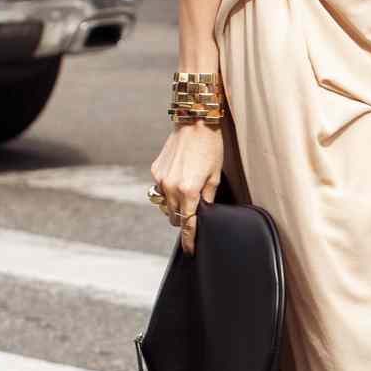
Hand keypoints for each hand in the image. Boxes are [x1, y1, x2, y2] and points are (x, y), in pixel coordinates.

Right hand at [150, 120, 225, 254]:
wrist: (195, 121)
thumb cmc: (211, 146)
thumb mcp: (215, 175)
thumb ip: (207, 198)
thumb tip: (203, 213)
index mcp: (188, 191)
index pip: (188, 224)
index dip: (189, 239)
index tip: (191, 250)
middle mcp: (171, 187)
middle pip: (175, 217)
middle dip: (184, 219)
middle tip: (195, 212)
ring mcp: (160, 179)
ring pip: (165, 205)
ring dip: (175, 205)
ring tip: (188, 193)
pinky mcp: (155, 170)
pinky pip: (160, 189)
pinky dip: (169, 190)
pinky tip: (180, 178)